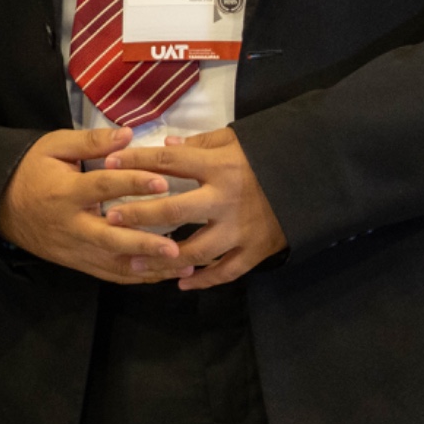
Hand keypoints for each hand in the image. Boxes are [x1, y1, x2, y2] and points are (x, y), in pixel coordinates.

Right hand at [0, 126, 188, 285]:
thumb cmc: (30, 169)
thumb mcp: (55, 146)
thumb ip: (91, 142)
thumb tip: (128, 134)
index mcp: (65, 192)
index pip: (103, 187)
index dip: (133, 183)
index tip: (163, 181)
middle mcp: (71, 226)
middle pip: (110, 238)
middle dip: (144, 244)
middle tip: (176, 246)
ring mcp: (73, 249)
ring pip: (113, 264)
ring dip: (148, 267)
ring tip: (182, 263)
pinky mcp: (75, 262)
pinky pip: (108, 274)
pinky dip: (136, 276)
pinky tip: (161, 273)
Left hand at [103, 128, 286, 289]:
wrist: (314, 181)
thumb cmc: (269, 157)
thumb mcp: (237, 141)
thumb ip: (201, 144)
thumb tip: (166, 144)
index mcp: (220, 167)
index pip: (168, 162)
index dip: (136, 163)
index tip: (109, 166)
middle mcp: (226, 199)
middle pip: (174, 210)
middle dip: (140, 214)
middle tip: (111, 218)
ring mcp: (240, 229)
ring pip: (196, 250)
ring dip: (163, 257)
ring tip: (134, 260)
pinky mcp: (256, 250)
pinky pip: (226, 271)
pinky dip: (204, 281)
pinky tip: (181, 283)